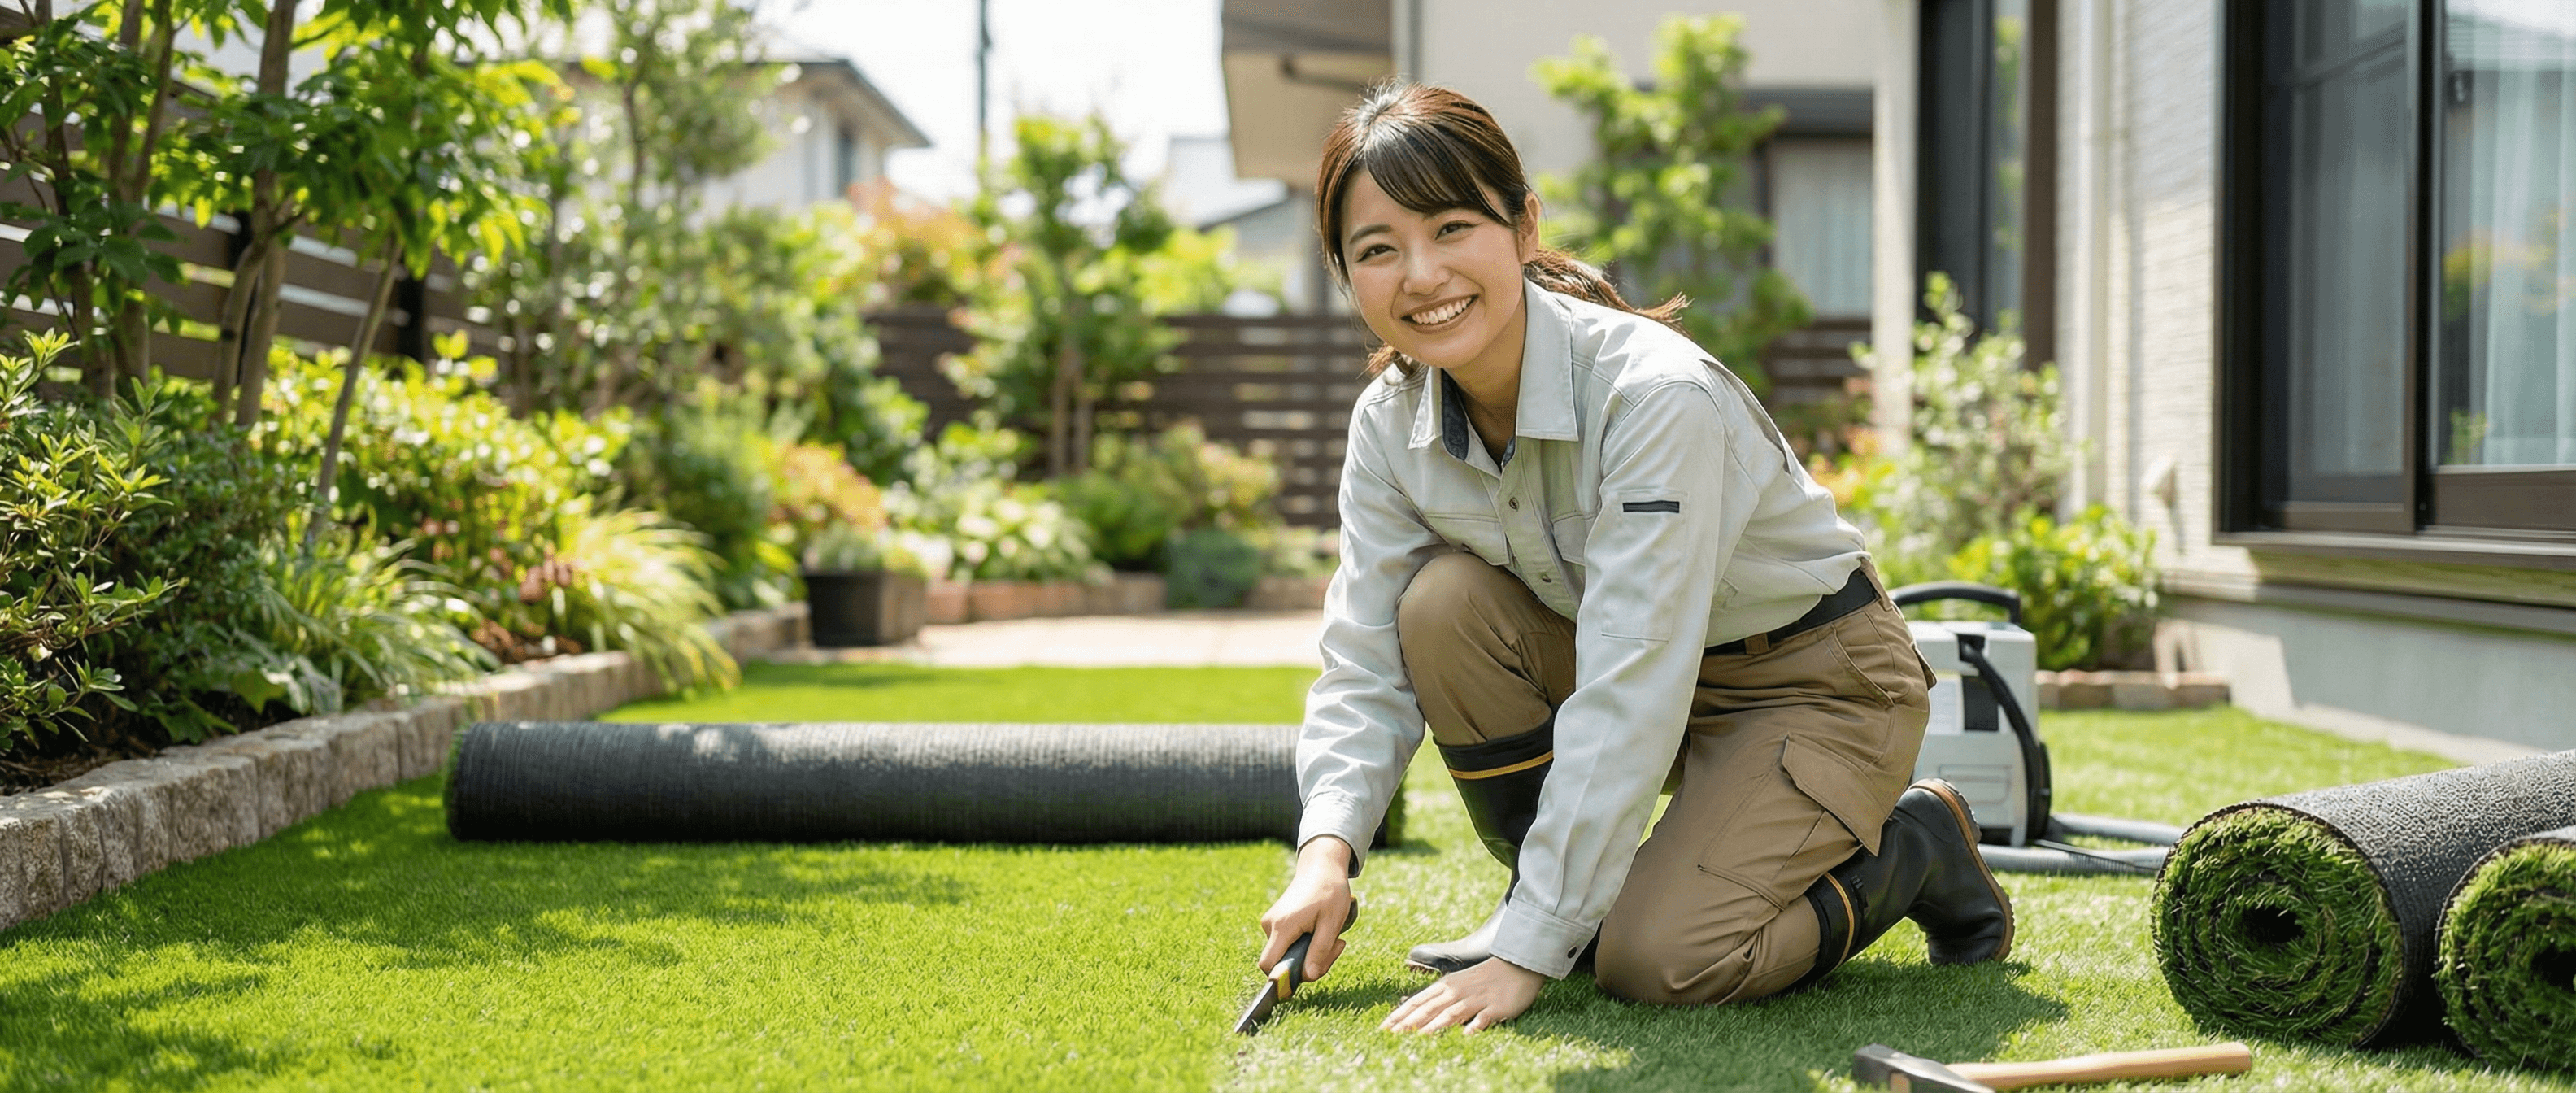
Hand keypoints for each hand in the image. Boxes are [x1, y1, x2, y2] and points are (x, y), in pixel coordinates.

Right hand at [1257, 836, 1355, 982]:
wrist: (1321, 866)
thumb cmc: (1329, 892)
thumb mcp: (1331, 924)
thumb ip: (1320, 952)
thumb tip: (1309, 977)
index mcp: (1282, 926)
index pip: (1269, 965)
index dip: (1283, 978)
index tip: (1308, 974)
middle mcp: (1270, 925)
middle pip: (1280, 962)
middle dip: (1307, 964)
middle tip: (1336, 948)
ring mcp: (1271, 923)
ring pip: (1286, 954)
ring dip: (1310, 954)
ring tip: (1332, 937)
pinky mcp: (1276, 922)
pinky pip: (1287, 944)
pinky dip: (1305, 945)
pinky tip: (1321, 932)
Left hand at [1381, 957, 1543, 1033]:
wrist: (1518, 965)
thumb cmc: (1484, 977)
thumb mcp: (1455, 982)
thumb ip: (1435, 995)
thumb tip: (1407, 1003)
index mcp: (1446, 986)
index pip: (1418, 1002)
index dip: (1400, 1015)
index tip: (1384, 1027)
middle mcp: (1458, 992)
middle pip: (1429, 1009)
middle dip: (1409, 1023)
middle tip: (1392, 1036)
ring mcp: (1477, 1000)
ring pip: (1452, 1014)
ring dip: (1435, 1026)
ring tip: (1418, 1038)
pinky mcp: (1496, 1007)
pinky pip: (1483, 1019)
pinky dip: (1473, 1028)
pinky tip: (1464, 1037)